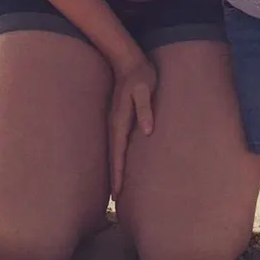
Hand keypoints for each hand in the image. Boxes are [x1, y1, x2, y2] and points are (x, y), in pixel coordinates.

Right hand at [108, 54, 157, 198]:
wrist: (127, 60)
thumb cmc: (141, 74)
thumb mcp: (146, 88)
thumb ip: (145, 108)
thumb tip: (147, 131)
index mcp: (120, 120)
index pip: (118, 152)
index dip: (118, 172)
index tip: (118, 192)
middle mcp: (114, 123)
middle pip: (113, 155)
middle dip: (114, 176)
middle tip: (116, 200)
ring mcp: (114, 120)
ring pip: (113, 149)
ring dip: (114, 167)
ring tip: (116, 187)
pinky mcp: (118, 117)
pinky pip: (116, 142)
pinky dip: (116, 155)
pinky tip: (120, 161)